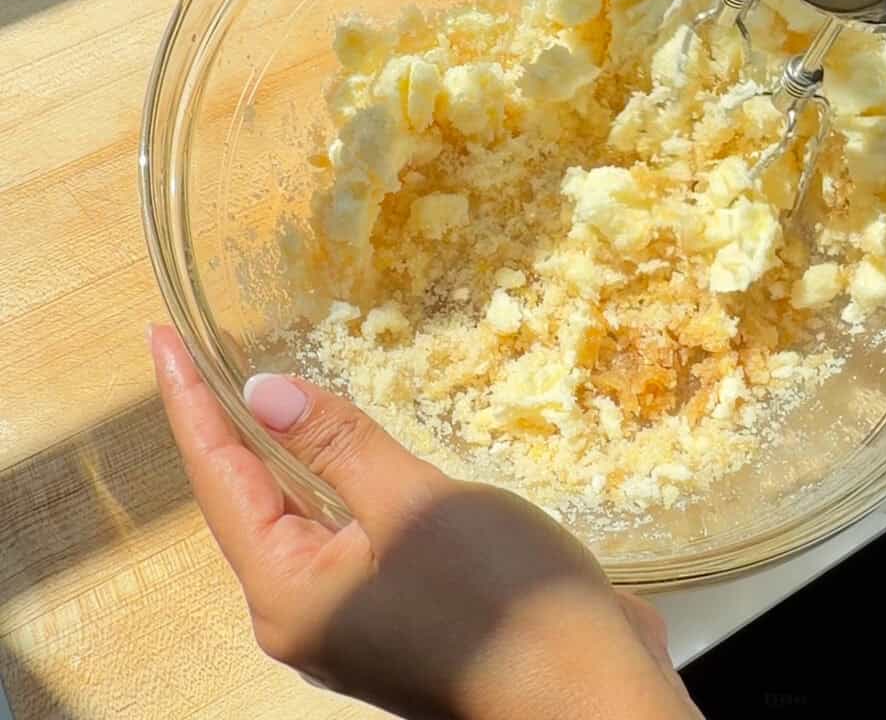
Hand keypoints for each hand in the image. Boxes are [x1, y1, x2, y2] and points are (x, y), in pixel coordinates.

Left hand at [149, 325, 699, 719]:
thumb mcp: (414, 501)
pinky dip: (333, 485)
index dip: (190, 401)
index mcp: (288, 591)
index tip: (161, 338)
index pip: (218, 478)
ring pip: (298, 520)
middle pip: (248, 502)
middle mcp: (302, 614)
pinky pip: (342, 536)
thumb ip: (336, 443)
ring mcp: (348, 620)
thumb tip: (259, 392)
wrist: (586, 689)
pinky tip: (346, 452)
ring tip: (261, 392)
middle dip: (227, 427)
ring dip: (282, 454)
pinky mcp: (392, 614)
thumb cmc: (499, 596)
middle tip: (204, 353)